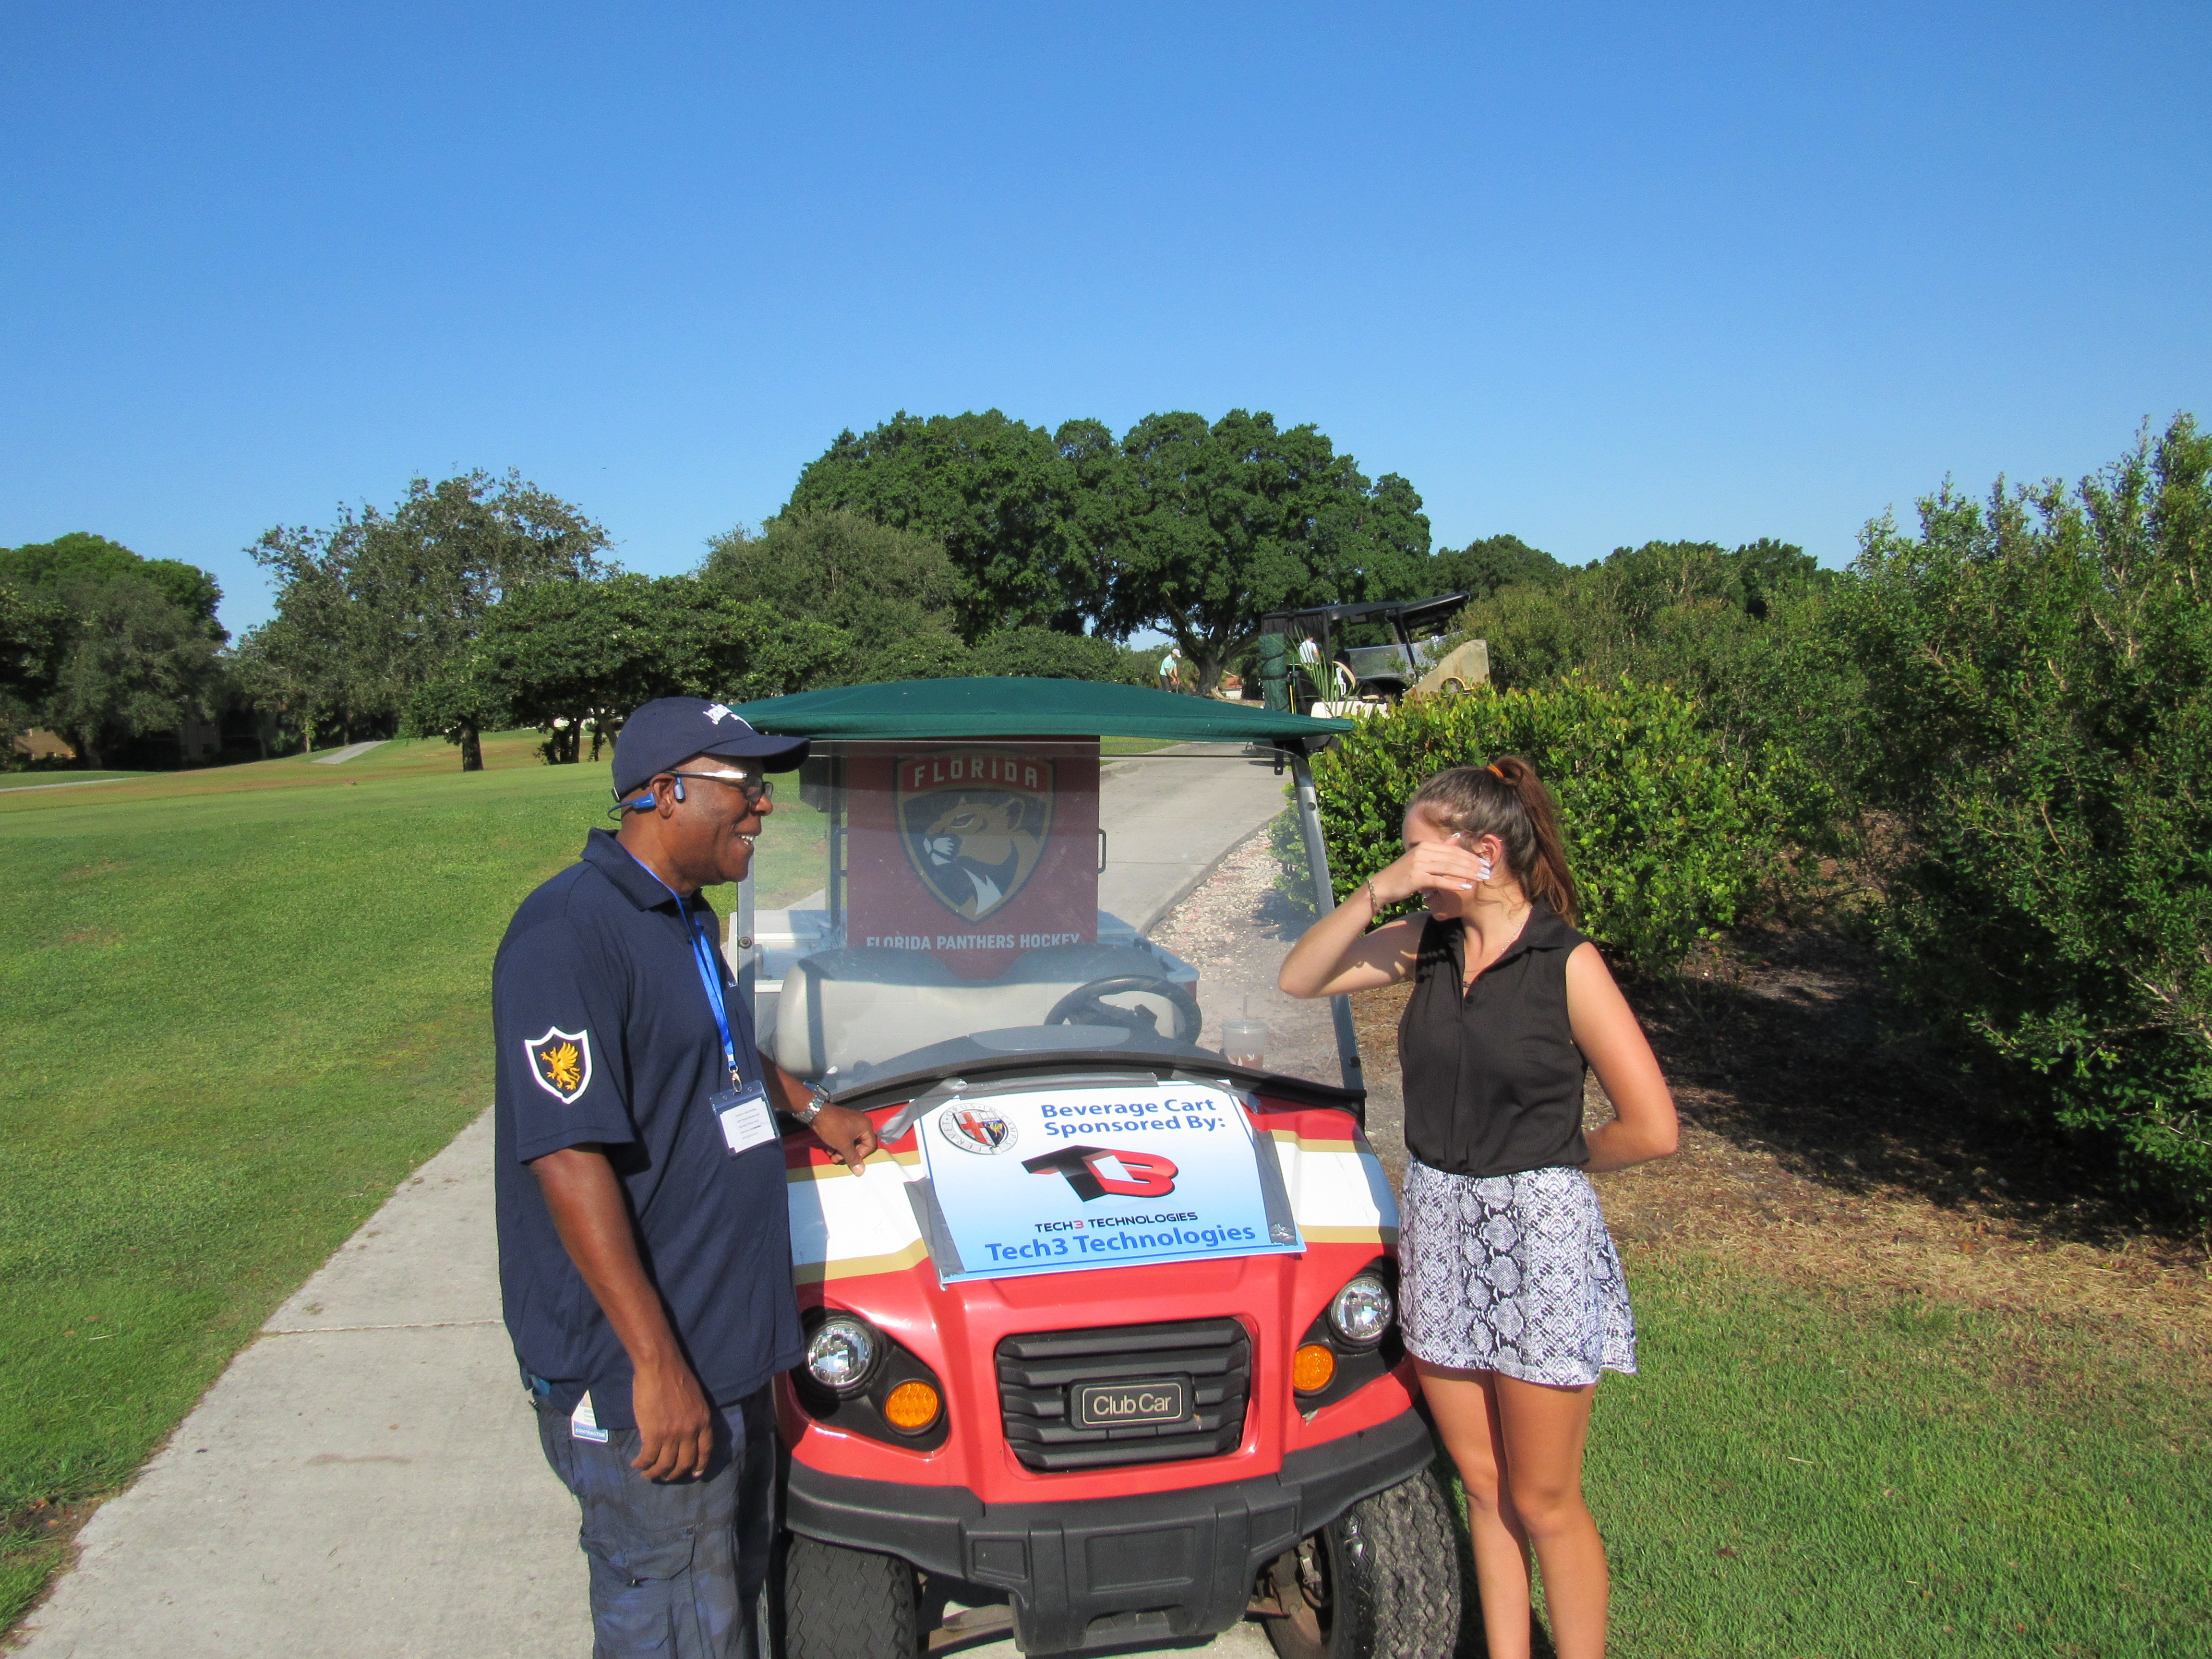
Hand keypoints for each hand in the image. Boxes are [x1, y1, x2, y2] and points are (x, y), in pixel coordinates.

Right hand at [630, 1355, 712, 1480]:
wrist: (660, 1366)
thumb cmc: (676, 1376)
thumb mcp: (695, 1399)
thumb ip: (693, 1417)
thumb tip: (685, 1434)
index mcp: (704, 1420)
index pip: (705, 1450)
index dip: (700, 1464)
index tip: (695, 1473)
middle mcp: (691, 1431)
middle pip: (685, 1462)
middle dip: (675, 1473)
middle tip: (666, 1476)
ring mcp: (673, 1434)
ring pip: (665, 1465)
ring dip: (656, 1473)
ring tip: (648, 1473)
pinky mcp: (654, 1434)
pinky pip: (648, 1458)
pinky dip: (642, 1464)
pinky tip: (637, 1464)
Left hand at [811, 1104, 879, 1174]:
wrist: (816, 1113)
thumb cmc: (833, 1128)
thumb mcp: (843, 1145)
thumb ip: (853, 1158)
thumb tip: (861, 1171)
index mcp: (866, 1126)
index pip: (870, 1146)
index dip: (860, 1156)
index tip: (848, 1159)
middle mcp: (861, 1123)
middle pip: (860, 1145)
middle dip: (848, 1155)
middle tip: (837, 1159)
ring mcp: (852, 1123)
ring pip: (851, 1143)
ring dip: (842, 1152)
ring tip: (832, 1156)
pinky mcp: (843, 1123)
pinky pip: (845, 1137)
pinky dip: (839, 1145)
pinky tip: (830, 1150)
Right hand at [1369, 837, 1491, 906]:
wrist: (1381, 886)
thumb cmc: (1403, 874)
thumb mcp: (1420, 858)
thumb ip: (1439, 849)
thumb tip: (1457, 837)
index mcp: (1425, 846)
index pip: (1453, 850)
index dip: (1470, 856)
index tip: (1484, 863)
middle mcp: (1423, 852)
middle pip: (1453, 858)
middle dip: (1472, 865)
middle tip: (1487, 871)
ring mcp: (1419, 864)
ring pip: (1449, 868)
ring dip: (1468, 873)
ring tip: (1481, 879)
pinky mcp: (1416, 878)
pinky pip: (1440, 881)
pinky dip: (1454, 883)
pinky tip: (1466, 887)